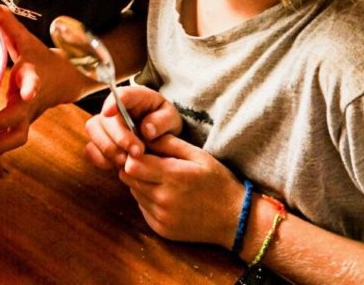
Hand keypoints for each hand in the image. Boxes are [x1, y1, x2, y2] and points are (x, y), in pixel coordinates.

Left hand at [0, 0, 102, 163]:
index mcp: (34, 78)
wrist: (65, 81)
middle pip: (21, 122)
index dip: (30, 87)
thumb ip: (6, 21)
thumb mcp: (25, 38)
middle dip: (2, 130)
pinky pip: (4, 143)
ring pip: (14, 140)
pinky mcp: (18, 127)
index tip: (26, 91)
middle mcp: (31, 103)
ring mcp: (26, 118)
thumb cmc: (39, 58)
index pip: (34, 83)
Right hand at [85, 85, 181, 169]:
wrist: (160, 136)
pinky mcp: (100, 141)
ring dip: (109, 149)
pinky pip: (91, 148)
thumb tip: (147, 130)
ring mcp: (105, 124)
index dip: (112, 102)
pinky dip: (101, 159)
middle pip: (105, 118)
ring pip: (94, 131)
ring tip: (127, 162)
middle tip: (137, 153)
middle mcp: (114, 108)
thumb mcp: (171, 118)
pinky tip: (117, 165)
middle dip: (119, 137)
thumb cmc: (163, 122)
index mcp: (134, 97)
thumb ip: (163, 121)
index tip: (109, 112)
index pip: (120, 95)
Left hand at [116, 131, 242, 246]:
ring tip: (160, 179)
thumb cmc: (218, 182)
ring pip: (134, 192)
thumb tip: (143, 134)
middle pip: (128, 178)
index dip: (134, 154)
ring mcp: (162, 217)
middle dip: (135, 167)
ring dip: (141, 183)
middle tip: (149, 163)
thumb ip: (168, 143)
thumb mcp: (198, 155)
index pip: (132, 164)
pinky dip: (147, 199)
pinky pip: (143, 208)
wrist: (235, 219)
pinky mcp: (161, 230)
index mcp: (173, 176)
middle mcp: (164, 199)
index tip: (143, 150)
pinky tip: (165, 195)